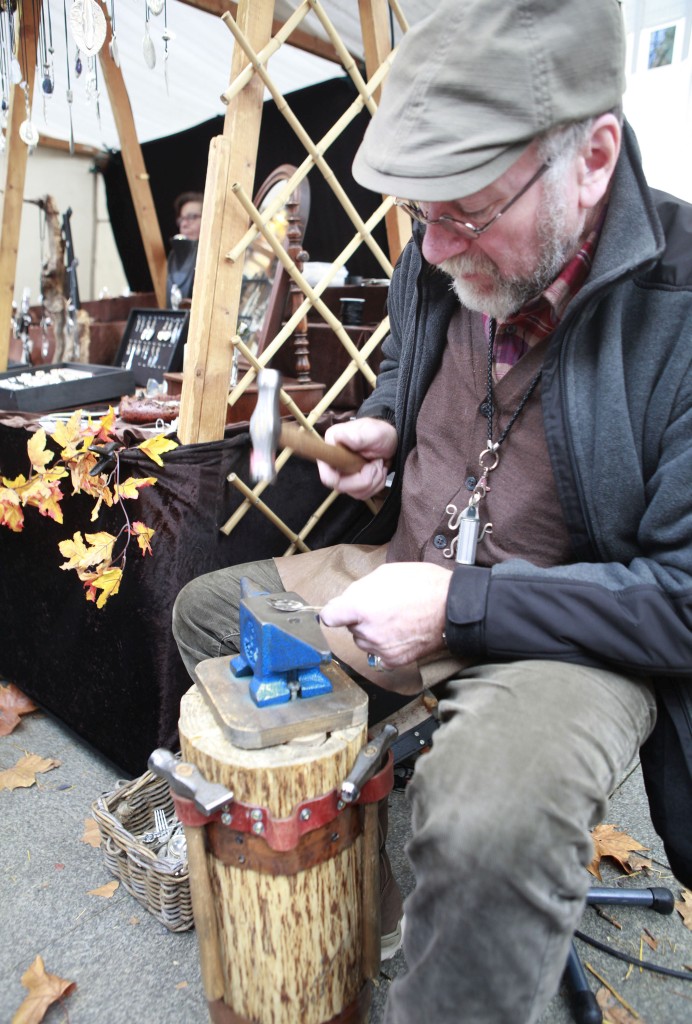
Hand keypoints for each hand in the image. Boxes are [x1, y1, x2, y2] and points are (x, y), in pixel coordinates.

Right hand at [316, 417, 397, 499]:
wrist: (391, 442)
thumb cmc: (380, 434)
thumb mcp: (373, 432)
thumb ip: (358, 436)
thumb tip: (341, 437)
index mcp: (331, 446)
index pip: (325, 471)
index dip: (336, 479)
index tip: (356, 471)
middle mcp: (333, 462)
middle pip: (341, 486)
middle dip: (365, 479)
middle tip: (376, 464)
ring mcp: (343, 474)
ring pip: (355, 493)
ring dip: (373, 481)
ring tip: (378, 465)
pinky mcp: (353, 483)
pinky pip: (363, 494)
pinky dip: (376, 485)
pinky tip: (378, 471)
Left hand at [320, 562, 450, 667]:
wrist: (453, 608)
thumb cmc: (424, 586)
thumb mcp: (386, 573)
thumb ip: (360, 589)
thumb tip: (347, 600)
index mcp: (360, 607)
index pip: (329, 616)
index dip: (335, 611)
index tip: (340, 611)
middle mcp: (367, 632)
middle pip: (350, 627)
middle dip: (360, 617)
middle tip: (383, 606)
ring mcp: (380, 648)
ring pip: (364, 640)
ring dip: (373, 632)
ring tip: (396, 618)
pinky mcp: (393, 660)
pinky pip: (379, 653)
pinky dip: (387, 645)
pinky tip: (401, 632)